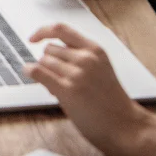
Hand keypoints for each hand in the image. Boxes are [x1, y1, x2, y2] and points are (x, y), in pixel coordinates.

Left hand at [25, 23, 150, 155]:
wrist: (127, 126)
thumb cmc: (112, 102)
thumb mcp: (101, 69)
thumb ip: (79, 58)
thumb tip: (49, 57)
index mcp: (95, 50)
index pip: (61, 29)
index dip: (42, 31)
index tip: (33, 38)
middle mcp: (86, 58)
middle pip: (49, 49)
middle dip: (49, 63)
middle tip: (59, 79)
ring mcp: (77, 74)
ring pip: (43, 61)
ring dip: (45, 72)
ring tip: (60, 88)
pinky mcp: (68, 90)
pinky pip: (38, 71)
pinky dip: (30, 71)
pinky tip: (29, 73)